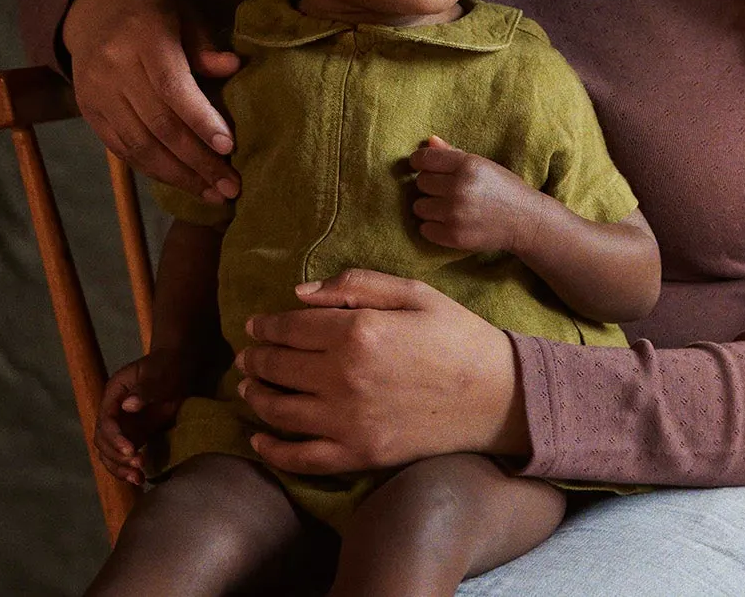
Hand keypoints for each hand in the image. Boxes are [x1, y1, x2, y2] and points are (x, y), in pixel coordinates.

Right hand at [63, 0, 241, 201]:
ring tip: (212, 193)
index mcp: (143, 37)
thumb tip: (232, 69)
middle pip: (158, 124)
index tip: (230, 148)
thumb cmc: (151, 8)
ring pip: (139, 144)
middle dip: (197, 161)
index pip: (173, 88)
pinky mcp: (89, 112)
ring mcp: (97, 93)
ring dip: (178, 175)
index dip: (201, 121)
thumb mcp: (182, 11)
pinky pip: (122, 149)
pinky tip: (181, 181)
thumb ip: (204, 44)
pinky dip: (153, 169)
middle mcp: (114, 68)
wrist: (92, 6)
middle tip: (231, 187)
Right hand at [93, 347, 197, 485]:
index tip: (130, 449)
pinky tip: (140, 479)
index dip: (115, 438)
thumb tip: (127, 406)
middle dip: (117, 457)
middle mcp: (112, 412)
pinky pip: (125, 456)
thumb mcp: (158, 374)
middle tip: (137, 464)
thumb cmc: (167, 366)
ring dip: (120, 468)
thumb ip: (144, 389)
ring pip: (110, 453)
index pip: (106, 421)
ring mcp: (122, 426)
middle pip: (103, 441)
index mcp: (113, 394)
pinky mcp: (133, 435)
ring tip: (138, 478)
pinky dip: (129, 468)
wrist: (179, 368)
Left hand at [234, 269, 528, 476]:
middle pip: (279, 367)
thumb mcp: (413, 293)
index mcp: (358, 332)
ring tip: (249, 386)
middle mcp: (344, 378)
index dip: (266, 325)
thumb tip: (299, 293)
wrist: (497, 395)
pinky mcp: (360, 455)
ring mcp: (349, 422)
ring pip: (279, 411)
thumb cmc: (457, 335)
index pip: (290, 327)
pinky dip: (273, 450)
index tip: (255, 324)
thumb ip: (355, 285)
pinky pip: (301, 458)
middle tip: (247, 353)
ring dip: (256, 396)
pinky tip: (259, 438)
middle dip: (256, 357)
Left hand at [409, 135, 541, 253]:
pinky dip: (433, 227)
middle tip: (446, 190)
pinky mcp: (454, 236)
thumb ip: (453, 152)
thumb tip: (429, 141)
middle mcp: (459, 187)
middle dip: (430, 185)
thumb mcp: (482, 164)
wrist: (525, 220)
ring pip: (419, 206)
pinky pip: (425, 229)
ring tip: (447, 207)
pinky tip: (448, 222)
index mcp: (467, 165)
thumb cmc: (503, 188)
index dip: (418, 162)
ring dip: (430, 207)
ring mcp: (455, 213)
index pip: (425, 159)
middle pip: (421, 182)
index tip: (420, 166)